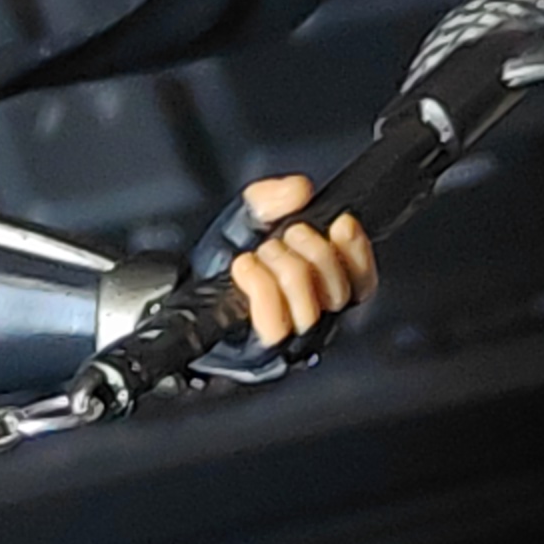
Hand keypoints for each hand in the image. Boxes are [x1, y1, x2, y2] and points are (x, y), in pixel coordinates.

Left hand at [220, 172, 378, 355]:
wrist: (181, 296)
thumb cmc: (219, 265)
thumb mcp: (247, 219)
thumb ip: (272, 198)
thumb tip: (298, 191)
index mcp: (321, 288)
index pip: (362, 281)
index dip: (357, 251)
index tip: (342, 223)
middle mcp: (311, 318)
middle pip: (338, 292)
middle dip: (312, 252)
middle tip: (284, 237)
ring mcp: (287, 341)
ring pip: (309, 310)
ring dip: (285, 269)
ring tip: (261, 253)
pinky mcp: (259, 352)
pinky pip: (274, 325)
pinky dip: (261, 287)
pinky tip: (246, 267)